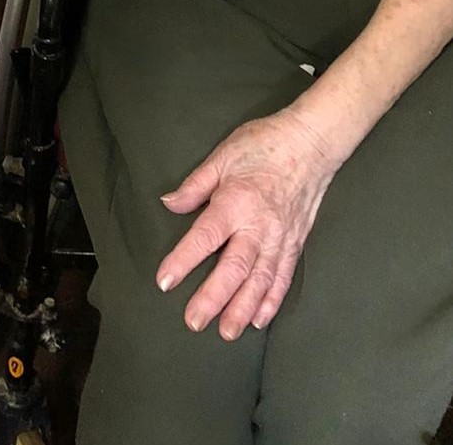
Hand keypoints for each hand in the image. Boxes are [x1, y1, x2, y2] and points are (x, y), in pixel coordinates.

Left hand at [155, 110, 337, 338]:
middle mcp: (259, 226)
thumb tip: (168, 204)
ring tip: (227, 331)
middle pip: (234, 269)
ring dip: (243, 308)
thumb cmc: (262, 145)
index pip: (205, 237)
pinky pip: (283, 276)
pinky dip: (272, 300)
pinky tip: (260, 319)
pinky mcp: (296, 242)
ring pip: (260, 280)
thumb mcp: (221, 156)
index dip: (183, 260)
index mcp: (235, 202)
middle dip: (214, 298)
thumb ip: (195, 186)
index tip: (165, 281)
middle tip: (194, 322)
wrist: (310, 143)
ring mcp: (281, 238)